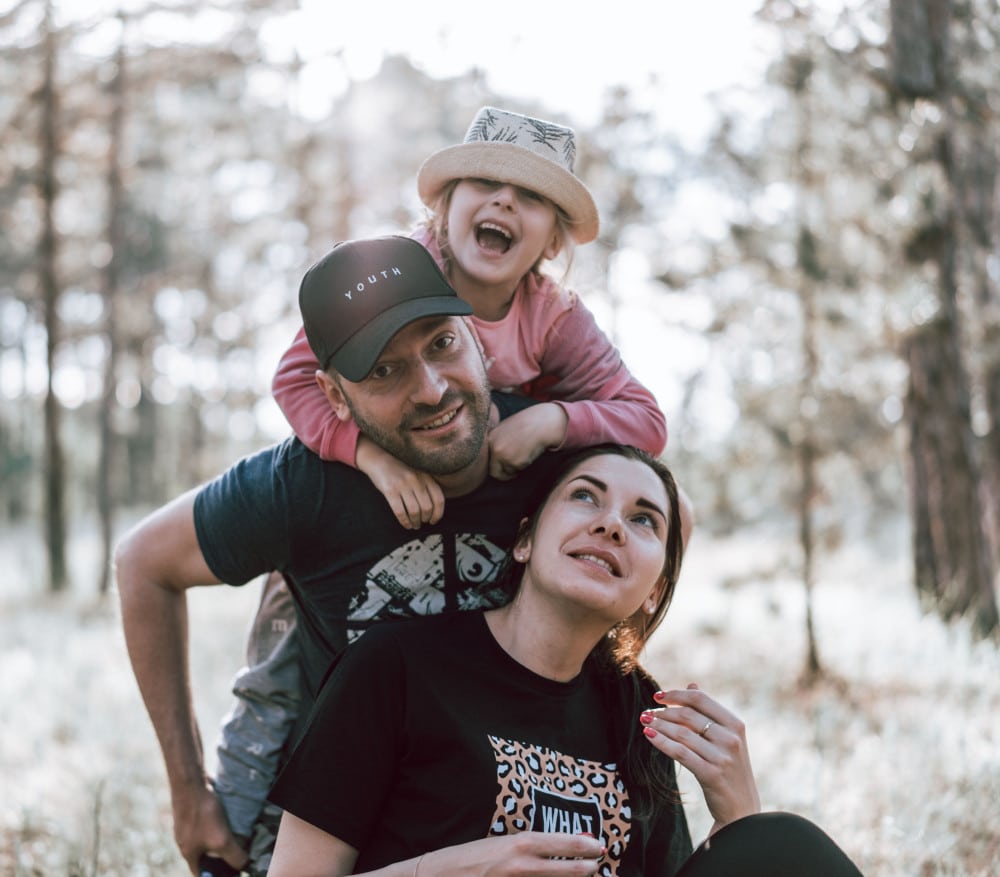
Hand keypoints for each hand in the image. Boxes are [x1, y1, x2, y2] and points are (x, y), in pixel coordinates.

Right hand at [172, 782, 246, 874]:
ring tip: (236, 831)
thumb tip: (244, 865)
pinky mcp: (192, 813)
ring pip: (207, 838)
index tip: (232, 870)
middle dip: (221, 855)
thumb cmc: (203, 813)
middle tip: (238, 849)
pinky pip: (206, 823)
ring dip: (220, 837)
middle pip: (206, 856)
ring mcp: (187, 827)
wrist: (190, 783)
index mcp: (189, 854)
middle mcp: (185, 842)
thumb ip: (233, 856)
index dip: (217, 875)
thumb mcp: (221, 840)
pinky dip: (217, 823)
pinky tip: (228, 816)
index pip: (202, 873)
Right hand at [356, 436, 444, 528]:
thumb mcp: (418, 473)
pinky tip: (405, 524)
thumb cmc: (400, 470)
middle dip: (425, 519)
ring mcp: (403, 485)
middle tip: (422, 523)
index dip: (438, 513)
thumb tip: (434, 509)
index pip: (438, 499)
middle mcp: (416, 480)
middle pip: (427, 507)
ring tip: (414, 525)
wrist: (379, 459)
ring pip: (414, 511)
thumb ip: (427, 485)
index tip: (434, 520)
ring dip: (415, 522)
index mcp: (426, 476)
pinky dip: (404, 521)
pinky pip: (400, 511)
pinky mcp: (390, 490)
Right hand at [415, 832, 604, 876]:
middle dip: (585, 868)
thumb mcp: (500, 844)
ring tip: (582, 875)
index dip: (582, 846)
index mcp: (518, 843)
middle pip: (564, 869)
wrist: (438, 876)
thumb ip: (528, 847)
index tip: (597, 845)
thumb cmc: (470, 856)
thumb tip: (555, 845)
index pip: (560, 844)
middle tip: (597, 865)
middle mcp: (520, 864)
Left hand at [488, 404, 567, 479]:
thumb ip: (499, 442)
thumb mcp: (507, 429)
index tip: (505, 466)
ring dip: (515, 468)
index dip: (497, 465)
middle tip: (514, 471)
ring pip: (506, 473)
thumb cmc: (528, 424)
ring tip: (525, 454)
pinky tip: (530, 453)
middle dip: (504, 474)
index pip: (487, 460)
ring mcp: (502, 455)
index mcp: (490, 438)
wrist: (543, 423)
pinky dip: (524, 466)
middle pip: (493, 472)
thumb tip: (496, 458)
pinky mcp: (514, 462)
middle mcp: (493, 447)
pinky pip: (518, 471)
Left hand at [639, 683, 760, 833]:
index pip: (701, 699)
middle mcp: (731, 739)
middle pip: (689, 715)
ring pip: (682, 734)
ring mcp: (722, 757)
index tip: (658, 696)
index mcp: (735, 725)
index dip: (677, 694)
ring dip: (659, 725)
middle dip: (664, 712)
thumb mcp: (727, 739)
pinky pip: (680, 753)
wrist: (741, 811)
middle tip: (646, 713)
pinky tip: (649, 736)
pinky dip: (662, 742)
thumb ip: (710, 712)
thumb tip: (692, 684)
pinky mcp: (711, 774)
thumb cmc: (730, 770)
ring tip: (644, 722)